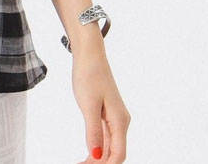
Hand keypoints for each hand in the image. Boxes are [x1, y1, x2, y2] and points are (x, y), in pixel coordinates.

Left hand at [71, 47, 129, 161]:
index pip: (118, 155)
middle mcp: (120, 122)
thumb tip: (96, 155)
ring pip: (108, 146)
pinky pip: (104, 137)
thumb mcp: (88, 104)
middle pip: (114, 153)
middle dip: (99, 163)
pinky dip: (96, 147)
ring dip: (97, 158)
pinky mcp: (106, 114)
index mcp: (120, 121)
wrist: (89, 55)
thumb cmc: (89, 76)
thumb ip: (93, 131)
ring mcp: (113, 118)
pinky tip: (86, 155)